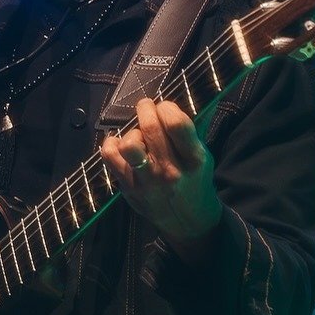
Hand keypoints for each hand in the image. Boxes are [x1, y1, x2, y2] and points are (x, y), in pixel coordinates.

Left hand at [101, 98, 221, 255]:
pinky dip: (112, 144)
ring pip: (129, 144)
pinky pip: (110, 157)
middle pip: (150, 128)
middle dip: (146, 109)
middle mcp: (170, 172)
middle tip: (146, 107)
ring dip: (132, 131)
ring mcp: (147, 182)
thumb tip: (203, 93)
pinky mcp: (129, 189)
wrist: (188, 221)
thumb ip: (197, 125)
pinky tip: (121, 144)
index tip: (165, 107)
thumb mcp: (204, 154)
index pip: (176, 123)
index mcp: (194, 160)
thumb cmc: (195, 180)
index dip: (167, 107)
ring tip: (138, 134)